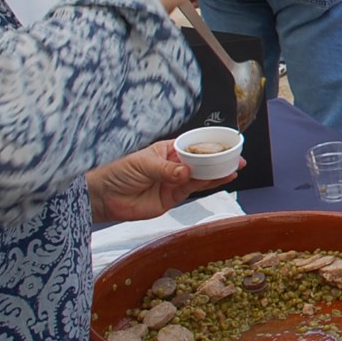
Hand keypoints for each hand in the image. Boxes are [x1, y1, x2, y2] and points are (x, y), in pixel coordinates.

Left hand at [87, 140, 243, 222]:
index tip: (225, 143)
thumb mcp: (143, 164)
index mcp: (166, 150)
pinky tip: (221, 179)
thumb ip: (166, 170)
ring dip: (218, 172)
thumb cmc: (118, 172)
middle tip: (237, 157)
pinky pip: (194, 189)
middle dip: (219, 159)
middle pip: (201, 161)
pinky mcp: (173, 197)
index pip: (191, 145)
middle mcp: (173, 165)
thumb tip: (186, 173)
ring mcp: (174, 181)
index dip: (208, 145)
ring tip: (235, 168)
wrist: (104, 197)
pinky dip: (208, 185)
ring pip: (201, 175)